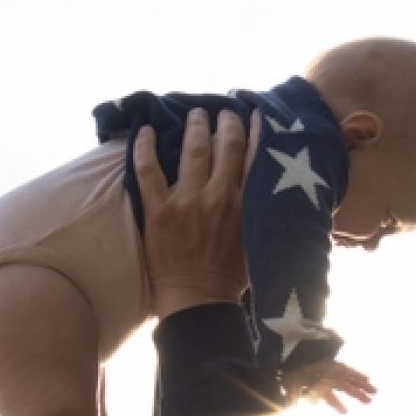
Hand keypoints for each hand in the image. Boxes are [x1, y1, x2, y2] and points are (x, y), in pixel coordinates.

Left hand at [138, 107, 263, 317]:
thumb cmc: (231, 281)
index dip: (253, 131)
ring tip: (195, 114)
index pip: (253, 156)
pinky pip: (148, 170)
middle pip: (224, 146)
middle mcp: (218, 196)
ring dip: (195, 127)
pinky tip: (146, 131)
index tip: (251, 115)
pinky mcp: (158, 211)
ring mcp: (186, 201)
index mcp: (245, 204)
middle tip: (223, 111)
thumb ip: (260, 214)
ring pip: (192, 150)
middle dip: (225, 123)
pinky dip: (145, 147)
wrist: (198, 303)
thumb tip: (271, 196)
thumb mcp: (257, 242)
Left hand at [283, 359, 375, 413]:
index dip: (335, 402)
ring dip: (361, 383)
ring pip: (347, 374)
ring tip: (374, 391)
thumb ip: (294, 395)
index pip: (325, 391)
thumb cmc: (290, 371)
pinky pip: (346, 369)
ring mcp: (329, 366)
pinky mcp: (331, 364)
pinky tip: (366, 378)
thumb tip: (301, 405)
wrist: (290, 351)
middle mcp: (323, 372)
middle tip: (369, 402)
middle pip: (341, 382)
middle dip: (355, 392)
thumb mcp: (288, 383)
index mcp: (312, 378)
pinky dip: (357, 374)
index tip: (345, 412)